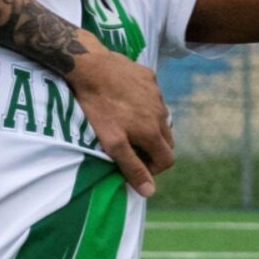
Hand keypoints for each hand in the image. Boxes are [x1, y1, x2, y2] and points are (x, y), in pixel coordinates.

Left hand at [65, 37, 171, 196]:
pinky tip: (125, 102)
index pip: (167, 160)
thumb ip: (132, 167)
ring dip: (149, 127)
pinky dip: (144, 104)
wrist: (92, 67)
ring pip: (161, 117)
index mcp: (153, 132)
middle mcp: (161, 113)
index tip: (138, 167)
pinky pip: (152, 96)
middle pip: (167, 140)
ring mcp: (157, 93)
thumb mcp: (112, 142)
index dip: (154, 169)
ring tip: (127, 126)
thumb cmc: (99, 108)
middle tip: (131, 149)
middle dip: (153, 150)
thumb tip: (150, 192)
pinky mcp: (149, 77)